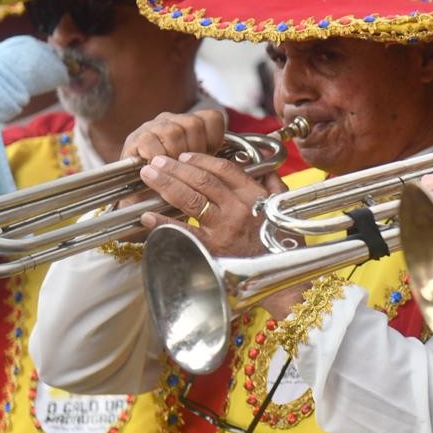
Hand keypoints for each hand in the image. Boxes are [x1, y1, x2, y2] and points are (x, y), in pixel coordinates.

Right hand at [115, 110, 229, 214]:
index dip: (214, 139)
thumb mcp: (199, 170)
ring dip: (175, 155)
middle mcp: (171, 120)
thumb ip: (212, 160)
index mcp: (190, 123)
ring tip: (173, 170)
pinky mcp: (135, 139)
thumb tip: (226, 163)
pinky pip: (151, 142)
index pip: (212, 118)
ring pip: (173, 131)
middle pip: (194, 124)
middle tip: (189, 168)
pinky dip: (156, 158)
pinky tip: (157, 169)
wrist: (140, 197)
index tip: (208, 157)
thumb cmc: (174, 185)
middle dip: (196, 151)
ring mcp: (152, 127)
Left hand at [139, 152, 286, 258]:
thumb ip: (276, 187)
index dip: (201, 159)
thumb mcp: (285, 209)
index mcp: (254, 195)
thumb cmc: (284, 243)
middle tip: (157, 162)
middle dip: (175, 167)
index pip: (224, 169)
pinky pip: (183, 232)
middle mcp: (238, 208)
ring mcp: (224, 228)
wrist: (281, 275)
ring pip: (190, 198)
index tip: (185, 157)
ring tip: (149, 176)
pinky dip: (163, 222)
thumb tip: (268, 172)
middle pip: (202, 179)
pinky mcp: (213, 249)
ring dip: (166, 184)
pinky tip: (147, 215)